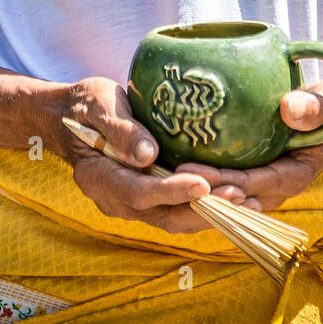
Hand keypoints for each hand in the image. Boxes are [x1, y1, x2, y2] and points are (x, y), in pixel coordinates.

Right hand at [50, 77, 251, 232]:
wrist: (73, 118)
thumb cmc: (86, 105)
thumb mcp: (98, 105)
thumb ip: (120, 129)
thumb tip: (148, 154)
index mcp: (99, 178)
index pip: (139, 193)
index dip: (171, 192)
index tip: (204, 185)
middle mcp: (116, 200)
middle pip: (163, 216)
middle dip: (203, 211)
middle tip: (240, 197)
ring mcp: (132, 202)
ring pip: (174, 218)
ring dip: (211, 213)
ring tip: (249, 202)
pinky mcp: (147, 197)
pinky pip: (177, 209)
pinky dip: (205, 206)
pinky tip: (236, 197)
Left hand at [176, 80, 322, 212]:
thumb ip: (313, 108)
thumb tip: (288, 109)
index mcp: (294, 175)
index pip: (252, 184)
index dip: (221, 181)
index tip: (189, 172)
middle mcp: (275, 190)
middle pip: (231, 200)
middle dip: (197, 195)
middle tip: (163, 180)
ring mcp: (262, 189)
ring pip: (224, 202)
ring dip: (194, 196)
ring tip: (160, 181)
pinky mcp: (252, 181)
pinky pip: (224, 189)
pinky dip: (200, 185)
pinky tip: (172, 173)